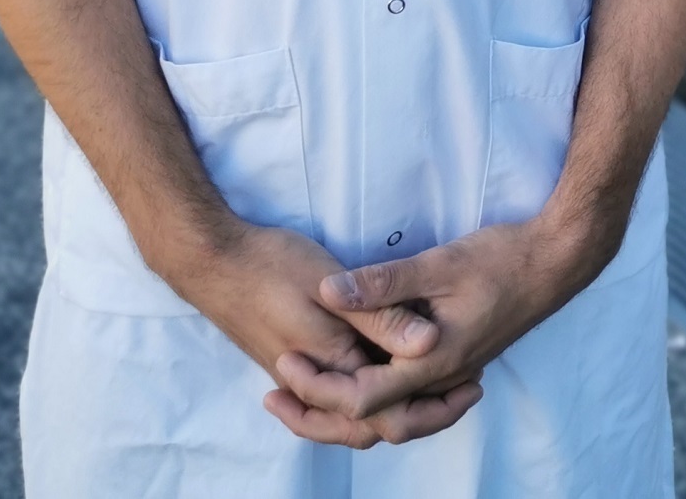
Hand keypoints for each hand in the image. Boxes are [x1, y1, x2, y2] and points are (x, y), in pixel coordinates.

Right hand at [165, 221, 451, 448]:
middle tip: (464, 394)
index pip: (389, 411)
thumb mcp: (331, 286)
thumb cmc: (271, 267)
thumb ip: (380, 318)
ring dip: (395, 404)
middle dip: (421, 415)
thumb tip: (430, 344)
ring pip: (354, 412)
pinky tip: (385, 366)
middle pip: (374, 423)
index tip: (471, 384)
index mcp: (331, 370)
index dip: (435, 405)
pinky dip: (368, 389)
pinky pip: (337, 393)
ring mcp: (302, 376)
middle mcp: (317, 384)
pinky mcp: (294, 361)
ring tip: (435, 386)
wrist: (214, 260)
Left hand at [266, 215, 601, 443]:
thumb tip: (327, 292)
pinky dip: (378, 395)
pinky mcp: (457, 359)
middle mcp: (441, 377)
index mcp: (432, 362)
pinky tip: (362, 369)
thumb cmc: (503, 260)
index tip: (284, 361)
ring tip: (309, 390)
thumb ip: (383, 283)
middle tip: (278, 397)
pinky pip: (410, 396)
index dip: (317, 388)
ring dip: (349, 409)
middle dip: (322, 417)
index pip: (362, 400)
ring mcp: (452, 372)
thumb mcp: (439, 264)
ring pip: (394, 414)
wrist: (558, 261)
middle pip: (374, 423)